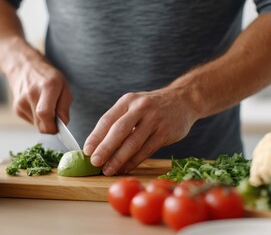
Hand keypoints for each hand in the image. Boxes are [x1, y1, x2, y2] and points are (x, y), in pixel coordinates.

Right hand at [7, 50, 71, 133]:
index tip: (60, 125)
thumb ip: (65, 106)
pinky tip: (37, 105)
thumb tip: (63, 123)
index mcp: (47, 87)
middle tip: (56, 117)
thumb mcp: (63, 85)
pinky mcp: (16, 108)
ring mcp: (21, 102)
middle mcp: (31, 94)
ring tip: (45, 105)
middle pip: (41, 125)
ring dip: (44, 121)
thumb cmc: (47, 75)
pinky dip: (37, 118)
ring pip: (37, 126)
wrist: (23, 66)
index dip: (53, 126)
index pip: (45, 114)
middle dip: (51, 127)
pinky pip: (31, 121)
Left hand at [83, 89, 197, 175]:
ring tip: (107, 170)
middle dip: (105, 148)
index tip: (86, 151)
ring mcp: (154, 120)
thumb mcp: (134, 105)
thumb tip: (97, 145)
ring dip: (118, 159)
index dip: (95, 136)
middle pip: (119, 131)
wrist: (184, 100)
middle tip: (94, 162)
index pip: (107, 120)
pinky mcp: (165, 133)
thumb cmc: (152, 107)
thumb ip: (118, 120)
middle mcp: (140, 108)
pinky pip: (146, 150)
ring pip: (133, 143)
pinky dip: (133, 161)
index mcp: (127, 101)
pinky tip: (124, 168)